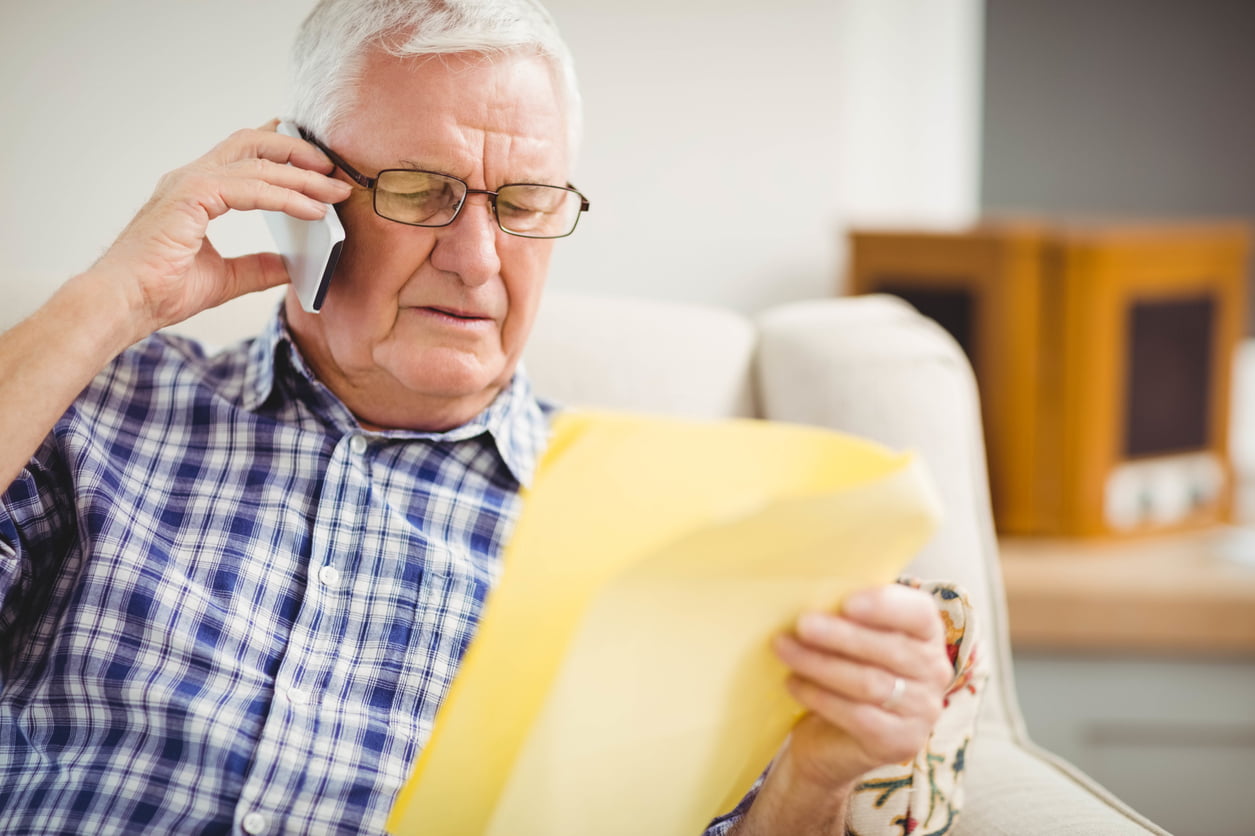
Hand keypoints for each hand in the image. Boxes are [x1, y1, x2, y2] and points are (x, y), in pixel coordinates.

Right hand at [86, 120, 351, 339]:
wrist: (122, 305)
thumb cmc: (159, 292)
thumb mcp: (225, 279)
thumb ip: (258, 267)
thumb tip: (293, 266)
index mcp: (194, 191)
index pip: (243, 155)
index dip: (280, 151)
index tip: (315, 159)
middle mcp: (190, 179)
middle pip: (252, 144)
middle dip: (297, 151)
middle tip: (333, 168)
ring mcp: (189, 184)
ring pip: (257, 164)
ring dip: (301, 176)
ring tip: (334, 190)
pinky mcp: (190, 197)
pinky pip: (250, 189)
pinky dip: (285, 197)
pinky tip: (312, 210)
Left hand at [771, 583, 954, 790]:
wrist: (835, 739)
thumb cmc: (843, 671)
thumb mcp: (850, 638)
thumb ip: (846, 615)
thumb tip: (810, 590)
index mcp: (927, 633)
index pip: (919, 613)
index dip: (886, 606)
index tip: (847, 601)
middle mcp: (934, 671)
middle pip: (889, 649)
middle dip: (840, 635)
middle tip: (801, 624)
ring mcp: (923, 710)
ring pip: (869, 683)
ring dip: (821, 664)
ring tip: (784, 649)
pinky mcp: (902, 742)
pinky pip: (858, 716)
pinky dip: (820, 697)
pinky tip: (793, 683)